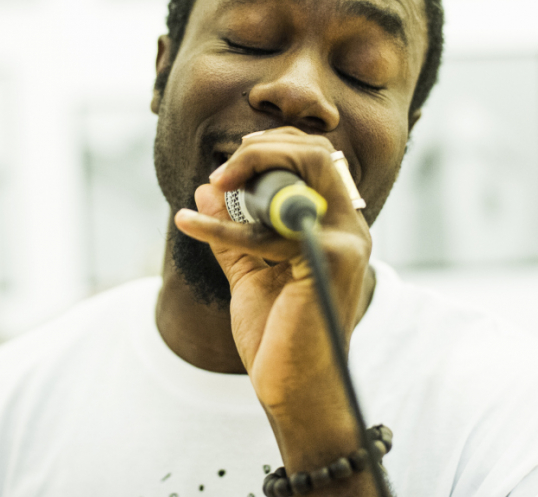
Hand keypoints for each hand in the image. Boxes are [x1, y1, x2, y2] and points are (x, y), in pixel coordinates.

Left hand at [174, 127, 372, 470]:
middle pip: (317, 152)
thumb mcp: (250, 271)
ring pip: (308, 167)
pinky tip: (188, 224)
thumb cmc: (279, 335)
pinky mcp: (327, 259)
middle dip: (262, 149)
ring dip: (253, 166)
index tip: (229, 167)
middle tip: (222, 173)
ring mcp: (344, 240)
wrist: (295, 390)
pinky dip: (221, 227)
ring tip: (214, 183)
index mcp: (336, 224)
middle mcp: (349, 226)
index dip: (272, 147)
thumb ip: (232, 231)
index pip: (317, 157)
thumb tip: (206, 190)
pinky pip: (267, 229)